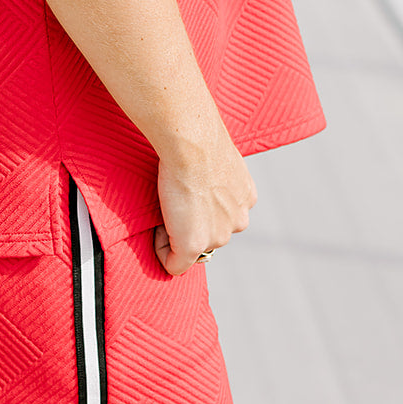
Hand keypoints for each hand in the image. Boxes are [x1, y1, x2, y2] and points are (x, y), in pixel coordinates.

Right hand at [153, 123, 256, 276]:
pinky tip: (156, 232)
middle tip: (173, 197)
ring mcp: (217, 236)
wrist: (194, 144)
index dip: (200, 207)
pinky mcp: (194, 245)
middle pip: (209, 233)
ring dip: (177, 233)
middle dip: (189, 222)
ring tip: (167, 206)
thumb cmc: (200, 139)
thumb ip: (216, 175)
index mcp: (246, 197)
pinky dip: (163, 253)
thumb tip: (200, 178)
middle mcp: (238, 220)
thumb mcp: (218, 157)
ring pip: (193, 247)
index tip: (185, 191)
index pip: (223, 215)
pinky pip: (176, 264)